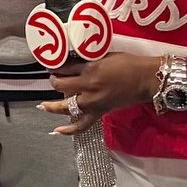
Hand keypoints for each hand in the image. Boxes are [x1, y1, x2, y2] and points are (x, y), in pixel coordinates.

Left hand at [39, 55, 158, 135]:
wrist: (144, 79)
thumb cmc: (126, 63)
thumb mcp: (102, 55)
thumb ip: (86, 60)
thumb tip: (70, 61)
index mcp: (89, 69)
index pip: (64, 68)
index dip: (55, 66)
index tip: (51, 63)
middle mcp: (88, 87)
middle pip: (61, 86)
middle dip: (54, 81)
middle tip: (54, 76)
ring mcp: (93, 102)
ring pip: (66, 106)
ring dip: (53, 106)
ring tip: (42, 105)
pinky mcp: (99, 112)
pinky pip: (82, 125)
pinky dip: (69, 130)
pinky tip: (57, 131)